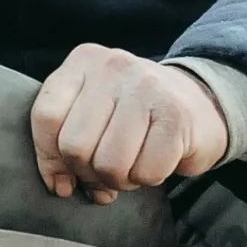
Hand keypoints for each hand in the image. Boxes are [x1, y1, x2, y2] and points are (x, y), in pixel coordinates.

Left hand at [31, 44, 228, 204]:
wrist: (201, 105)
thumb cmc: (134, 116)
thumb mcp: (90, 113)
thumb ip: (62, 142)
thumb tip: (59, 185)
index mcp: (83, 61)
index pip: (46, 116)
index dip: (49, 158)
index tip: (64, 177)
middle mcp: (113, 67)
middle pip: (74, 145)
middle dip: (88, 172)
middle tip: (106, 170)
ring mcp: (146, 88)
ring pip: (109, 163)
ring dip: (119, 180)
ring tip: (131, 165)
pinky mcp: (176, 115)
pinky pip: (146, 171)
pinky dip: (148, 179)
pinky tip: (156, 161)